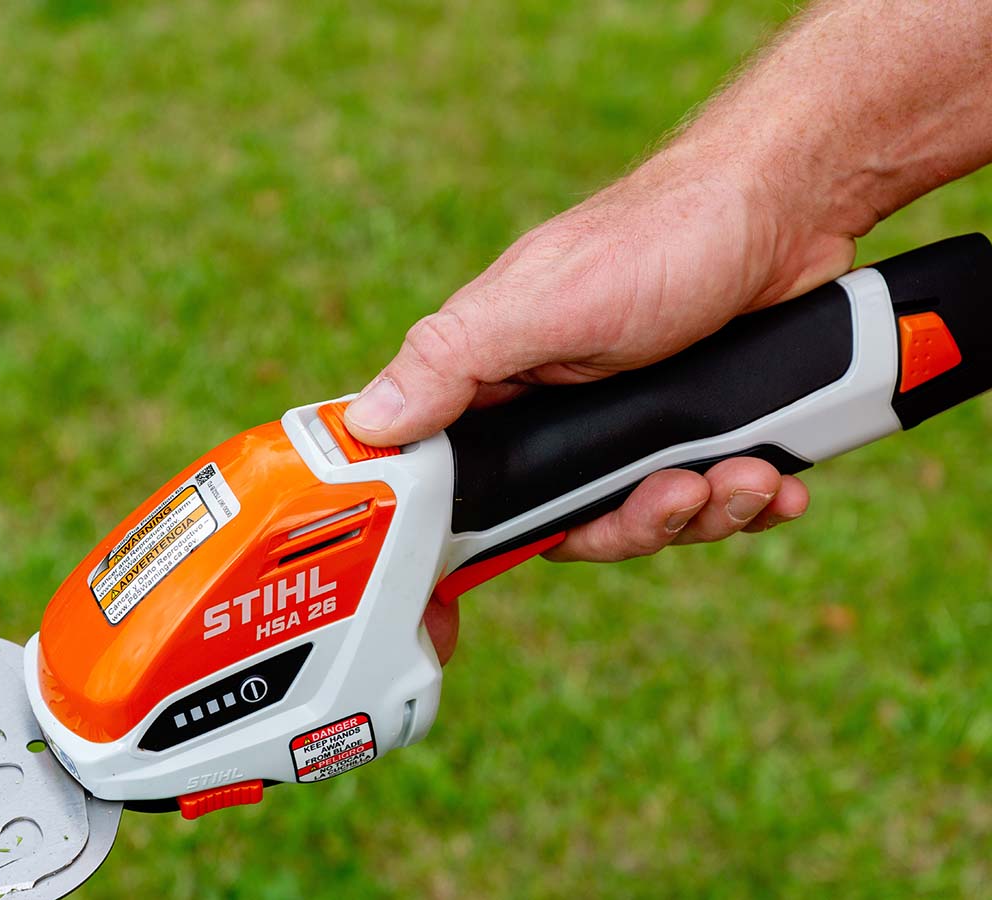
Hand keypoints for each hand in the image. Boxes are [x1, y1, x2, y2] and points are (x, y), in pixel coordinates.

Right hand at [345, 145, 857, 662]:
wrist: (787, 205)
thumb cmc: (664, 233)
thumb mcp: (546, 298)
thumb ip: (455, 359)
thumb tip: (366, 421)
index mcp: (503, 381)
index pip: (462, 484)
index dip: (475, 539)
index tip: (490, 582)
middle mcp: (561, 409)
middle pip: (573, 521)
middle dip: (633, 524)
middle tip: (677, 494)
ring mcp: (633, 422)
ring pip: (646, 515)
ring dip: (704, 512)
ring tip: (747, 477)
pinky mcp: (697, 426)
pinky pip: (710, 496)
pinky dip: (748, 498)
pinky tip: (777, 481)